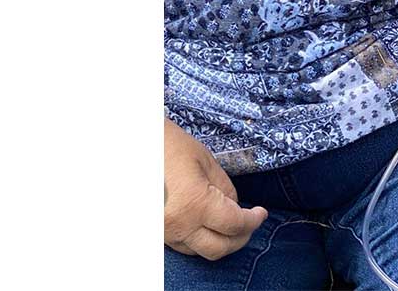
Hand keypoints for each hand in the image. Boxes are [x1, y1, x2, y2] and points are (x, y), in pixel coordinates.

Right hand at [164, 118, 267, 259]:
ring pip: (202, 251)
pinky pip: (186, 246)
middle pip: (220, 248)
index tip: (261, 213)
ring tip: (232, 222)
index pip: (234, 224)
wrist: (136, 146)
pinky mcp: (157, 233)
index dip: (253, 220)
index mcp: (194, 204)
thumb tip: (236, 209)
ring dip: (222, 241)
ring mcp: (164, 232)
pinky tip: (210, 223)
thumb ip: (225, 189)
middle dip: (241, 237)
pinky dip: (203, 239)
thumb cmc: (170, 146)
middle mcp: (178, 225)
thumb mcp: (206, 162)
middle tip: (251, 221)